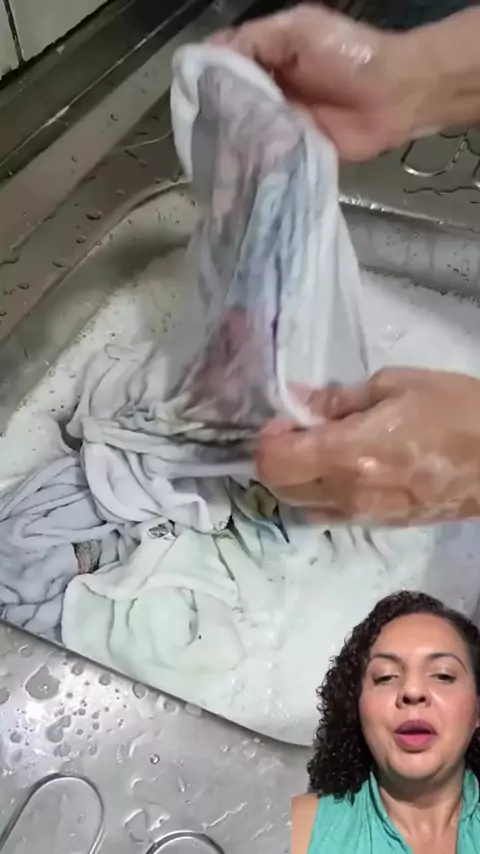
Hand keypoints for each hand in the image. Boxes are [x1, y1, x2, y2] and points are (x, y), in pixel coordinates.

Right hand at [211, 4, 435, 160]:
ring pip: (244, 132)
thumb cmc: (348, 56)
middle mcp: (268, 90)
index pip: (223, 68)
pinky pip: (267, 156)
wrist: (394, 96)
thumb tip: (208, 55)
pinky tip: (236, 167)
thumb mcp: (298, 30)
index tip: (189, 97)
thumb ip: (255, 40)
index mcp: (266, 57)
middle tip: (198, 131)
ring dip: (231, 140)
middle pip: (229, 103)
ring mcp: (280, 123)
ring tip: (210, 152)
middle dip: (214, 115)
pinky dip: (254, 160)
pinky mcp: (294, 151)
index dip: (204, 80)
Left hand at [256, 369, 479, 525]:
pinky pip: (330, 515)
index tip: (285, 418)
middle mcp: (347, 493)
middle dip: (276, 458)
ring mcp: (364, 517)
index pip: (274, 462)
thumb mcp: (397, 385)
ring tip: (319, 449)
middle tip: (298, 430)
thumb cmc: (456, 411)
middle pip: (279, 489)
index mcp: (347, 454)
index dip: (267, 439)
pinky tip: (341, 470)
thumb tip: (301, 401)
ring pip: (301, 506)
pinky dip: (319, 494)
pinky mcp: (381, 526)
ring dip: (295, 479)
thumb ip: (339, 399)